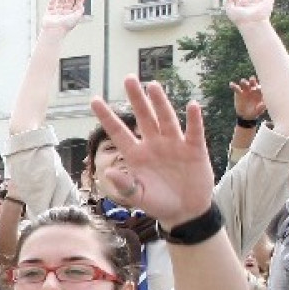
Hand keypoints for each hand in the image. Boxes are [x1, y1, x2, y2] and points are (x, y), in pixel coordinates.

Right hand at [40, 0, 85, 32]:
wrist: (53, 30)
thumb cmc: (64, 26)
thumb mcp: (76, 17)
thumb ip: (80, 11)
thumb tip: (82, 6)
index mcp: (71, 16)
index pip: (76, 5)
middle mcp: (64, 14)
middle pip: (69, 2)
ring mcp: (56, 13)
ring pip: (60, 1)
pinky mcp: (49, 13)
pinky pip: (51, 3)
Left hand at [89, 77, 214, 228]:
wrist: (185, 211)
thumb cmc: (158, 203)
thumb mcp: (138, 197)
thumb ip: (124, 186)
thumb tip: (108, 173)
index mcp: (136, 154)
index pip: (118, 132)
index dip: (107, 116)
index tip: (94, 100)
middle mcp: (153, 144)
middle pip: (143, 117)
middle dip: (136, 98)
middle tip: (129, 78)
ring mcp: (174, 144)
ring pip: (165, 119)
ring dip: (160, 103)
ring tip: (153, 86)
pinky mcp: (194, 149)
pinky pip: (193, 131)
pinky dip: (194, 119)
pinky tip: (192, 105)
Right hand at [230, 76, 265, 119]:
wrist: (245, 116)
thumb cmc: (254, 112)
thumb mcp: (258, 111)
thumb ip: (261, 108)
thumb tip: (263, 104)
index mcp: (259, 92)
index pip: (260, 87)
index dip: (258, 87)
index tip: (257, 89)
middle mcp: (253, 89)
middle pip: (253, 82)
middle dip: (252, 80)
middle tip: (251, 80)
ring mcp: (245, 90)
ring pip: (244, 83)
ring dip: (244, 82)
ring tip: (243, 82)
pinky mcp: (238, 92)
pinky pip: (235, 87)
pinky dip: (233, 85)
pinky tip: (231, 84)